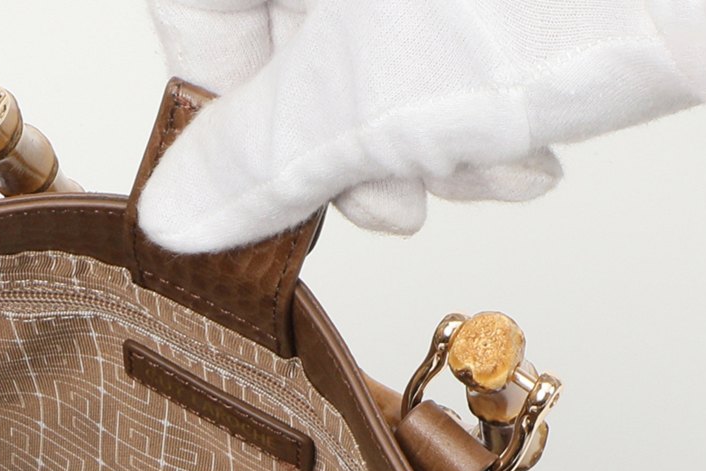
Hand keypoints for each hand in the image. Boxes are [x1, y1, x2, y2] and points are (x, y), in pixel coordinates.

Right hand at [139, 0, 705, 250]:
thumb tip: (175, 215)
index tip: (259, 188)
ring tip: (489, 173)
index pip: (196, 13)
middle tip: (392, 199)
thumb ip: (256, 162)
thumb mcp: (373, 97)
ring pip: (379, 34)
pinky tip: (530, 141)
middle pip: (292, 30)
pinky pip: (450, 21)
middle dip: (349, 139)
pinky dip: (481, 92)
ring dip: (426, 133)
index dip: (221, 114)